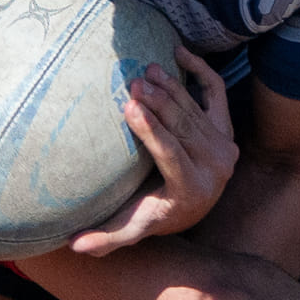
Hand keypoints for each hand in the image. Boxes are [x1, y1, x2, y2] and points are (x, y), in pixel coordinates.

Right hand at [70, 47, 235, 256]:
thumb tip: (74, 246)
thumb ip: (107, 237)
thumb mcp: (133, 226)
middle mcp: (215, 167)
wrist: (195, 204)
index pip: (171, 155)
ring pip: (195, 108)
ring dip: (171, 86)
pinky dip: (199, 70)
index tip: (129, 106)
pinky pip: (215, 92)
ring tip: (146, 70)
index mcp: (192, 189)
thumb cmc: (155, 211)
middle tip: (134, 81)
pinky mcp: (225, 126)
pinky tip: (177, 53)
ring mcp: (223, 144)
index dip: (151, 130)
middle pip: (184, 126)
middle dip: (159, 102)